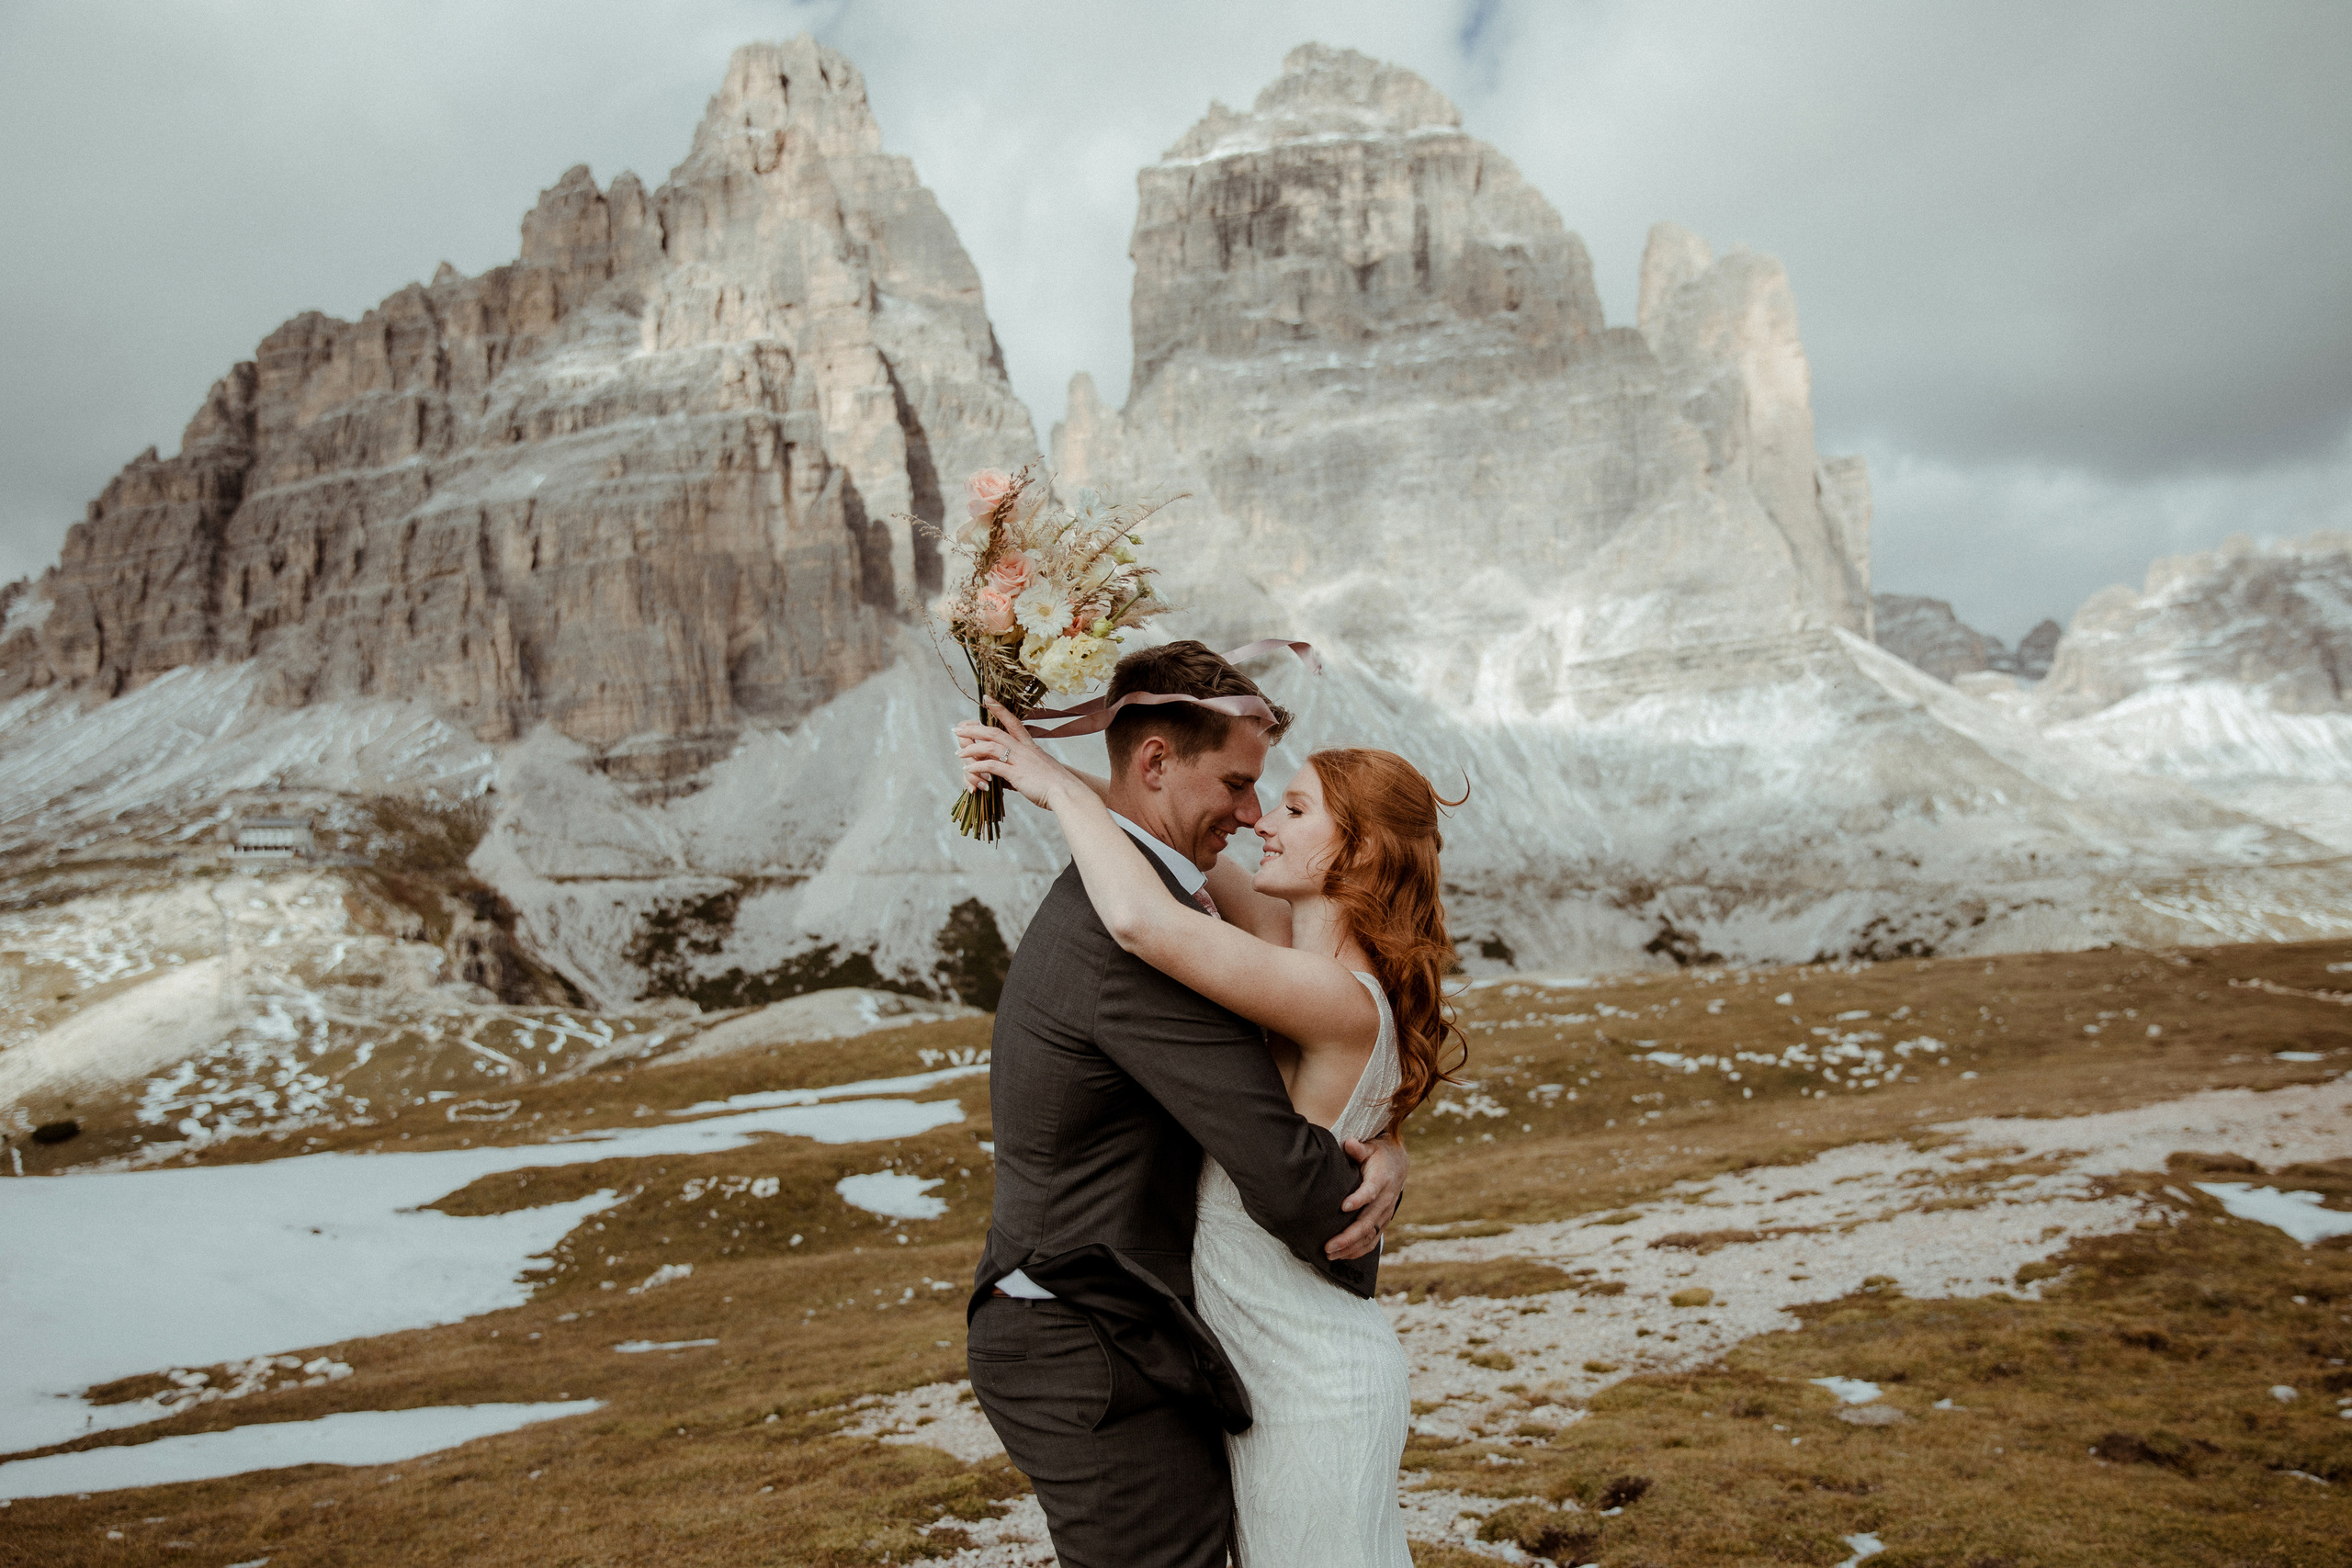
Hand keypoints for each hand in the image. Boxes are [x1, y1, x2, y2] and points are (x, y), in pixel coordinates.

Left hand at [956, 700, 1082, 811]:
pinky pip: (991, 766)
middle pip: (994, 732)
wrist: (1067, 792)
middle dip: (974, 729)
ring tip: (958, 752)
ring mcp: (1019, 760)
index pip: (1012, 721)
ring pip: (990, 746)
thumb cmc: (1055, 785)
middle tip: (957, 729)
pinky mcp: (1016, 773)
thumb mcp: (1037, 772)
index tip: (986, 698)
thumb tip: (1005, 779)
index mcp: (1030, 745)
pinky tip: (968, 770)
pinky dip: (977, 767)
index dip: (999, 709)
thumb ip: (1019, 771)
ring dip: (971, 749)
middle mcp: (1023, 748)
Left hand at [1326, 1132, 1407, 1260]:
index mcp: (1381, 1180)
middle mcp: (1385, 1200)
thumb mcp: (1370, 1147)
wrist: (1398, 1165)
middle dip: (1348, 1236)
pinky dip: (1357, 1250)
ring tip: (1329, 1255)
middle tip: (1328, 1246)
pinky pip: (1372, 1240)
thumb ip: (1359, 1148)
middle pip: (1367, 1221)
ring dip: (1350, 1247)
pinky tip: (1341, 1256)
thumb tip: (1349, 1143)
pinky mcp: (1383, 1222)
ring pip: (1369, 1235)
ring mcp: (1385, 1214)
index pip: (1370, 1191)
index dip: (1359, 1199)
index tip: (1343, 1207)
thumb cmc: (1378, 1155)